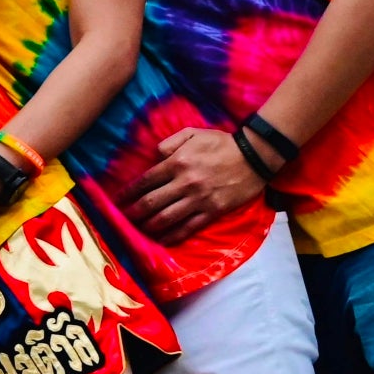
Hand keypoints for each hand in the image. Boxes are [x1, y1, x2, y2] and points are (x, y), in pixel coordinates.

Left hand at [126, 128, 266, 243]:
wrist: (254, 156)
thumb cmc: (221, 143)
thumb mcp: (192, 133)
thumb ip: (169, 143)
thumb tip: (154, 156)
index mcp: (177, 162)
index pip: (146, 181)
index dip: (129, 192)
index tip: (119, 200)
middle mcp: (185, 183)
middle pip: (152, 202)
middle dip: (134, 212)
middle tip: (125, 218)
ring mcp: (199, 199)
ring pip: (167, 218)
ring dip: (150, 226)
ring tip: (140, 229)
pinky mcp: (213, 211)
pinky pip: (189, 227)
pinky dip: (174, 236)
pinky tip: (163, 240)